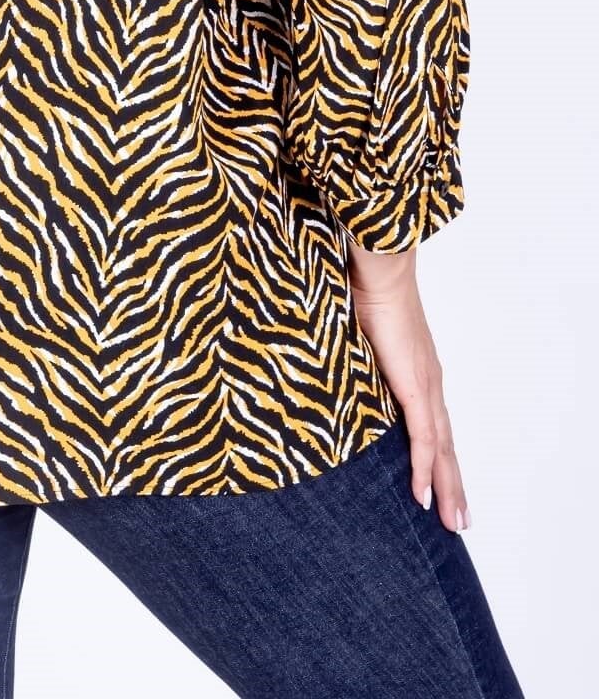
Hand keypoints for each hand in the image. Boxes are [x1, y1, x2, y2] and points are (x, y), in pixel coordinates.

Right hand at [346, 239, 471, 534]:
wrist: (379, 267)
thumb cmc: (366, 287)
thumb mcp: (359, 333)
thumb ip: (354, 356)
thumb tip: (330, 365)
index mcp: (419, 369)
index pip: (434, 423)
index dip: (440, 456)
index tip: (444, 485)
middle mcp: (430, 382)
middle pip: (445, 444)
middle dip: (453, 484)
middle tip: (459, 520)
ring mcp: (426, 385)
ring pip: (442, 449)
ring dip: (448, 487)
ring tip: (454, 521)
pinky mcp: (416, 386)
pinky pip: (423, 438)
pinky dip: (424, 469)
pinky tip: (424, 496)